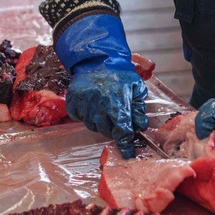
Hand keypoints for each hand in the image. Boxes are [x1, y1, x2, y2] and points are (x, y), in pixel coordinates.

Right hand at [54, 13, 148, 157]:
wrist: (96, 60)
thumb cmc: (119, 74)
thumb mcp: (136, 87)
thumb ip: (139, 107)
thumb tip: (141, 125)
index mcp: (117, 103)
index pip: (122, 131)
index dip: (126, 145)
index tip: (128, 154)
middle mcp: (99, 107)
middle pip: (107, 131)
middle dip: (113, 129)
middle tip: (116, 118)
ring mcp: (84, 105)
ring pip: (93, 126)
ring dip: (100, 122)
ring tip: (104, 108)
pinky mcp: (73, 103)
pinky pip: (80, 118)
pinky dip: (86, 115)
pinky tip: (92, 104)